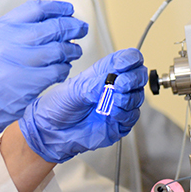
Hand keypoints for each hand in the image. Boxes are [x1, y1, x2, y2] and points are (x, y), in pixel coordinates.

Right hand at [0, 0, 87, 174]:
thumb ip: (17, 30)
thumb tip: (52, 21)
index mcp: (1, 28)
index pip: (36, 8)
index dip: (57, 8)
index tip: (69, 11)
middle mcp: (10, 42)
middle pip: (52, 27)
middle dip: (72, 27)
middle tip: (81, 29)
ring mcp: (20, 63)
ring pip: (59, 50)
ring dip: (71, 50)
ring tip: (74, 51)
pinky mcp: (29, 84)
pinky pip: (57, 71)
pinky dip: (64, 69)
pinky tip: (63, 69)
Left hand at [18, 48, 146, 162]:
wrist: (51, 132)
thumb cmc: (58, 106)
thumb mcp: (75, 89)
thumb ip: (96, 84)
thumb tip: (113, 82)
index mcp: (104, 71)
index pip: (128, 59)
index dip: (130, 59)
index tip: (123, 65)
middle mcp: (114, 86)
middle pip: (139, 76)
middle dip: (133, 79)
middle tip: (120, 84)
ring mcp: (118, 104)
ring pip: (138, 96)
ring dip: (128, 98)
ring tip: (111, 100)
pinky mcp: (119, 123)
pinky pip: (132, 116)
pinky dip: (125, 114)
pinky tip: (112, 113)